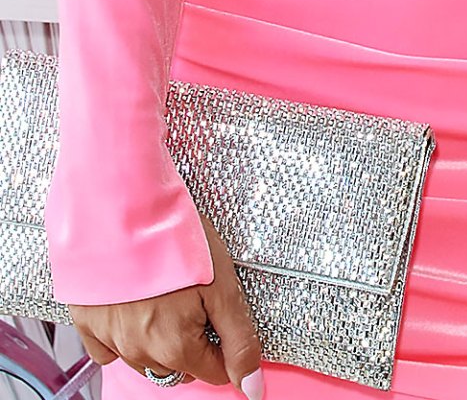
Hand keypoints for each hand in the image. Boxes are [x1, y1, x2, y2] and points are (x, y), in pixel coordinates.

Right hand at [65, 206, 266, 390]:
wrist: (121, 212)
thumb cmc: (177, 240)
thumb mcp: (224, 287)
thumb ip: (239, 341)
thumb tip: (252, 388)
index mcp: (175, 346)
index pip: (213, 372)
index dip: (226, 347)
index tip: (224, 317)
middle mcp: (139, 352)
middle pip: (180, 367)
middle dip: (196, 343)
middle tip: (198, 299)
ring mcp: (110, 340)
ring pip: (146, 359)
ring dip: (162, 340)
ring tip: (169, 295)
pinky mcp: (87, 324)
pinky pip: (108, 348)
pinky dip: (125, 336)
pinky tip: (136, 305)